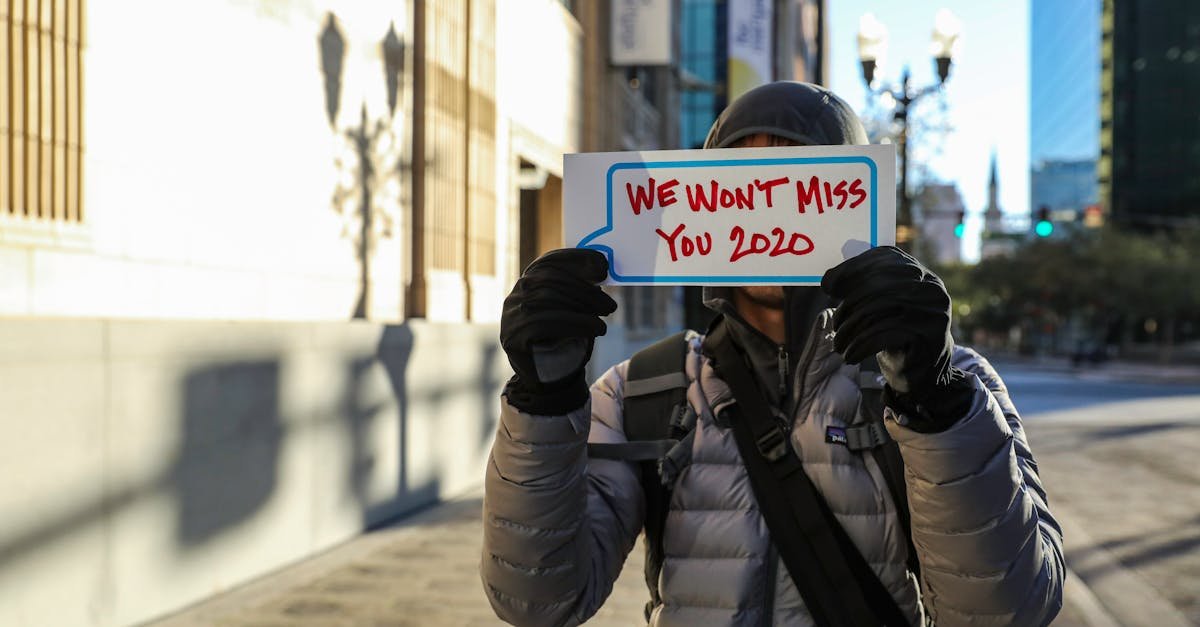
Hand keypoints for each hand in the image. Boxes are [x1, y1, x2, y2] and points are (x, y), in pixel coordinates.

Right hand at [500, 248, 616, 414]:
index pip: (549, 262)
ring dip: (583, 306)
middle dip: (584, 289)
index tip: (602, 265)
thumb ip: (581, 291)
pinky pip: (544, 323)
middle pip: (550, 280)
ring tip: (605, 318)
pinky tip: (596, 329)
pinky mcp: (512, 337)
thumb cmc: (565, 342)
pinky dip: (575, 323)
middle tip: (611, 305)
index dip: (576, 259)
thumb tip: (601, 269)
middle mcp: (516, 296)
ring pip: (547, 299)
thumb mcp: (575, 311)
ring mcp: (511, 316)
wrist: (549, 381)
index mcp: (529, 284)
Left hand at [821, 246, 970, 429]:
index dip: (853, 269)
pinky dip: (860, 345)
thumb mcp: (877, 307)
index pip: (884, 258)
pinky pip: (883, 334)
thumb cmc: (894, 336)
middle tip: (835, 328)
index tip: (829, 288)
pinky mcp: (928, 336)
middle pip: (878, 285)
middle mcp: (932, 288)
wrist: (922, 374)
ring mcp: (934, 312)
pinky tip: (850, 356)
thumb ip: (859, 287)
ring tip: (839, 345)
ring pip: (877, 310)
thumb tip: (828, 281)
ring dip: (850, 330)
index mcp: (920, 273)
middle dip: (848, 306)